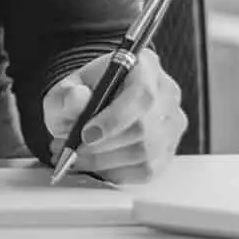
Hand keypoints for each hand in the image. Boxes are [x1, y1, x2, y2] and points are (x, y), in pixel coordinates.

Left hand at [41, 46, 186, 185]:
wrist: (93, 107)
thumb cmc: (83, 94)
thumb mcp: (66, 88)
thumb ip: (68, 94)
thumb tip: (78, 97)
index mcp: (145, 66)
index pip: (141, 94)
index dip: (115, 119)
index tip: (86, 135)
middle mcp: (167, 94)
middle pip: (143, 128)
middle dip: (102, 145)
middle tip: (71, 149)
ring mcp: (172, 124)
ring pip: (144, 153)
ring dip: (104, 161)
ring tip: (76, 156)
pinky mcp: (169, 151)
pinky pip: (145, 170)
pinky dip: (115, 172)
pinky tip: (95, 164)